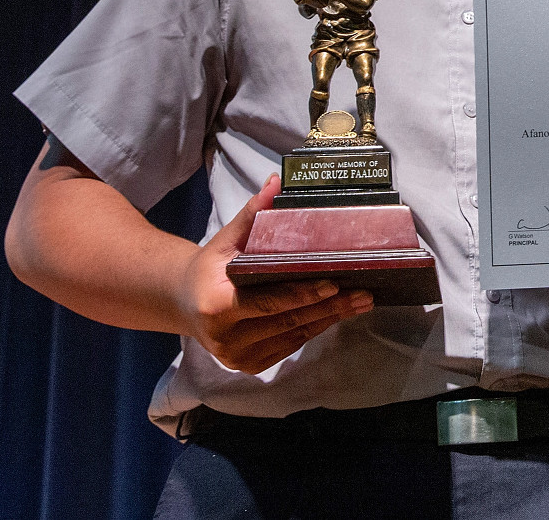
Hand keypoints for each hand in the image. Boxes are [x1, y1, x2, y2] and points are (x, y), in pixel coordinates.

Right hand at [176, 175, 372, 373]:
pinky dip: (314, 329)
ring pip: (294, 336)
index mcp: (217, 306)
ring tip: (361, 302)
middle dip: (329, 306)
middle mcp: (226, 338)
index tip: (334, 283)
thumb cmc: (210, 268)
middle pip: (287, 321)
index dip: (302, 294)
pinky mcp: (249, 366)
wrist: (186, 303)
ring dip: (329, 319)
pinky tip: (337, 314)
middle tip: (363, 292)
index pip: (268, 301)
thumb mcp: (225, 239)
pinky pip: (290, 346)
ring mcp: (237, 357)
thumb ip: (252, 214)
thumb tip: (277, 182)